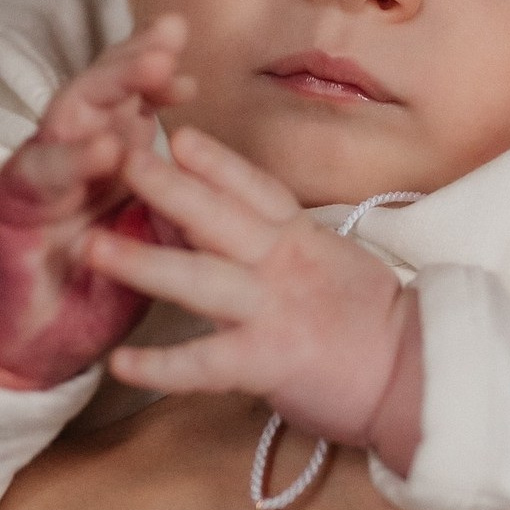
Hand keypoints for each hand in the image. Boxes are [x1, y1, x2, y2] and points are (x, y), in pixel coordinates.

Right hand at [0, 15, 192, 388]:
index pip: (128, 104)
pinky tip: (104, 145)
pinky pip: (38, 177)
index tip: (195, 69)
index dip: (158, 80)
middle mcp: (65, 161)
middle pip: (98, 93)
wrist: (15, 349)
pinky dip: (72, 159)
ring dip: (110, 88)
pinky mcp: (7, 214)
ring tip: (152, 66)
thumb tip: (219, 174)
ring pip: (68, 118)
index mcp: (99, 164)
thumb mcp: (140, 243)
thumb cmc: (80, 290)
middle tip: (172, 33)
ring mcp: (34, 181)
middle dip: (135, 59)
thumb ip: (167, 205)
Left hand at [81, 126, 422, 468]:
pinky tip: (119, 364)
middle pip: (219, 217)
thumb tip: (238, 227)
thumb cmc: (375, 324)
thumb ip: (284, 244)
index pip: (255, 189)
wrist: (418, 375)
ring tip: (91, 247)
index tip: (174, 134)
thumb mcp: (332, 264)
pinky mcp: (269, 361)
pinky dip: (161, 366)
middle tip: (118, 158)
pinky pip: (206, 364)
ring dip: (143, 261)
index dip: (214, 161)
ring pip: (200, 279)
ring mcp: (274, 310)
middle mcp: (284, 265)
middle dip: (167, 186)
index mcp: (301, 240)